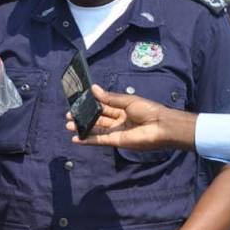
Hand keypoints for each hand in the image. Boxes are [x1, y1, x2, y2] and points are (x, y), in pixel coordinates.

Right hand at [65, 85, 196, 151]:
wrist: (161, 126)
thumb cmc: (148, 110)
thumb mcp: (127, 101)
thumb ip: (109, 98)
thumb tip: (93, 88)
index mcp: (122, 107)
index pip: (103, 105)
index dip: (90, 104)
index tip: (77, 102)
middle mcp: (118, 119)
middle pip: (97, 118)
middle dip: (84, 116)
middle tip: (69, 116)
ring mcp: (117, 131)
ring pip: (96, 129)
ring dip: (83, 127)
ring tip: (69, 125)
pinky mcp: (116, 141)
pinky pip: (100, 140)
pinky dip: (88, 140)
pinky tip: (77, 139)